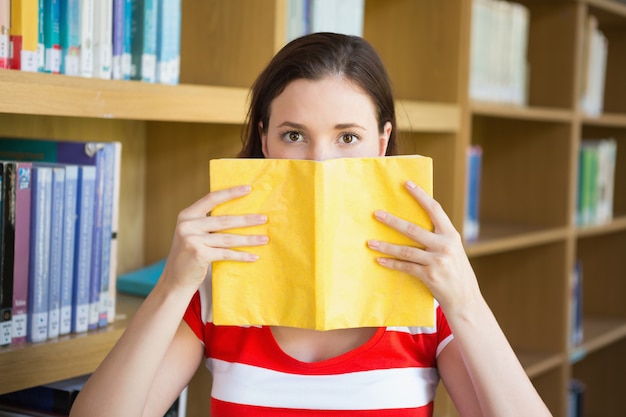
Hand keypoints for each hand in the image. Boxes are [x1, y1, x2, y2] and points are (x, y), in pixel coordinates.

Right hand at [161, 185, 268, 292]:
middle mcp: (187, 225)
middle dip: (247, 220)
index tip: (248, 189)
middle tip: (264, 218)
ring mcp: (192, 239)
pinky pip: (226, 253)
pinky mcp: (199, 254)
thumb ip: (207, 223)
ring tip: (264, 239)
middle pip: (224, 220)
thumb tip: (239, 215)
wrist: (175, 281)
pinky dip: (241, 256)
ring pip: (228, 238)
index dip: (230, 193)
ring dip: (249, 239)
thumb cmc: (189, 256)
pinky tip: (254, 257)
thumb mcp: (193, 234)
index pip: (211, 199)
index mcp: (186, 215)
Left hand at [367, 180, 480, 314]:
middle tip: (377, 214)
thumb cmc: (456, 272)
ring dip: (386, 246)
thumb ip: (438, 237)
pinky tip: (379, 260)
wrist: (465, 300)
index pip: (435, 209)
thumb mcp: (453, 250)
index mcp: (451, 235)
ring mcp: (437, 261)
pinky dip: (391, 263)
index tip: (407, 183)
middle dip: (393, 221)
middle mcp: (445, 245)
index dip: (420, 196)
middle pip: (413, 229)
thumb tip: (413, 224)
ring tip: (370, 242)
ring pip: (405, 250)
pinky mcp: (430, 276)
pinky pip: (405, 267)